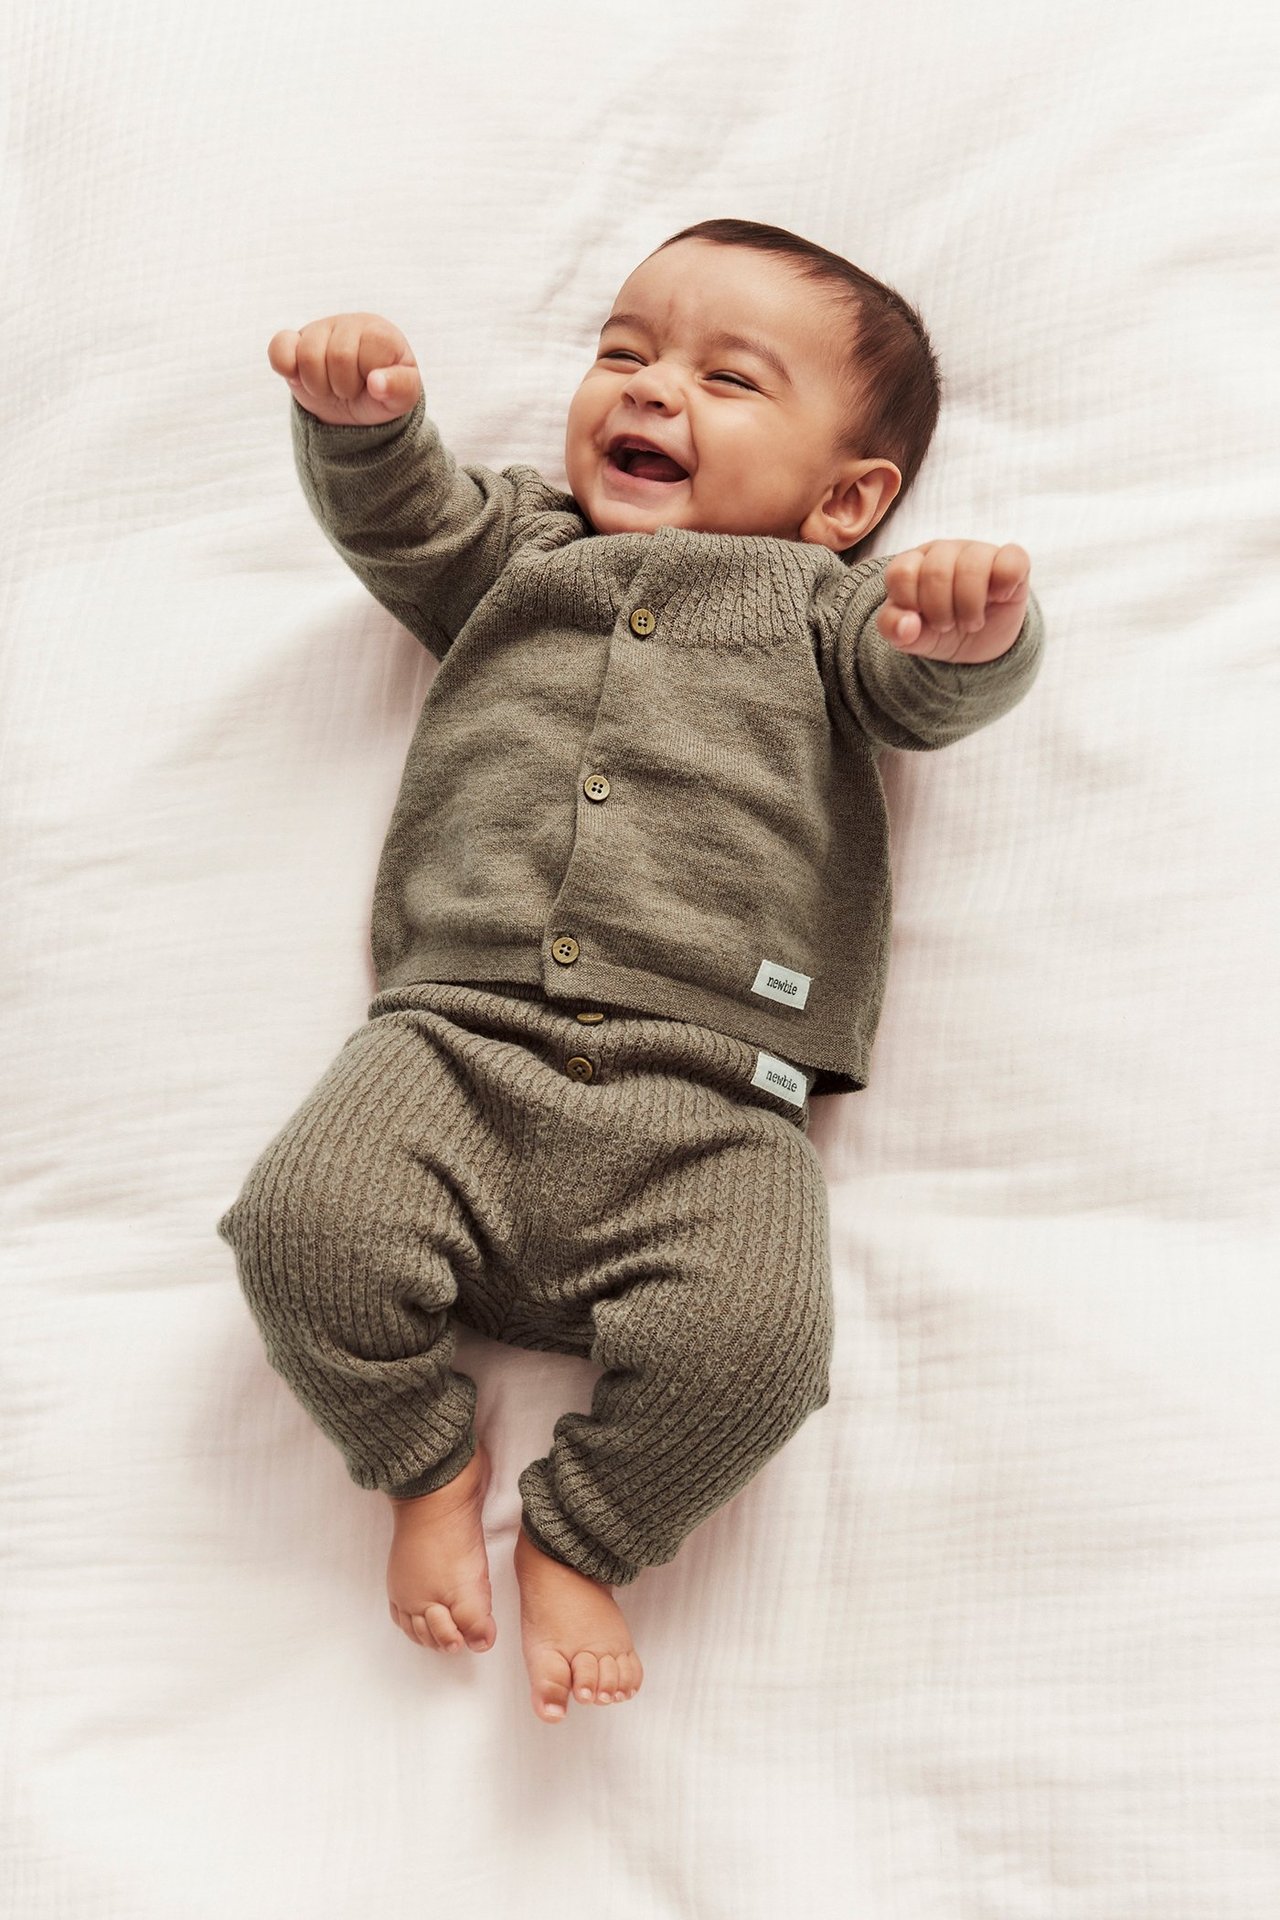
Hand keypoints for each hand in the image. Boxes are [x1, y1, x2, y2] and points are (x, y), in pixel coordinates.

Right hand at [267, 313, 422, 426]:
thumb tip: (377, 383)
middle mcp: (349, 323)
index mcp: (380, 332)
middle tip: (349, 390)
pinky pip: (279, 348)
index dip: (369, 378)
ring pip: (307, 356)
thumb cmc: (383, 391)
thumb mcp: (403, 396)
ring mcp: (319, 329)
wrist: (357, 398)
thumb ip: (400, 388)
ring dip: (318, 386)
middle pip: (337, 356)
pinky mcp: (293, 341)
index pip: (370, 350)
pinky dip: (286, 368)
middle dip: (343, 386)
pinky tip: (300, 378)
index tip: (373, 384)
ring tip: (330, 386)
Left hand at [875, 541, 1031, 662]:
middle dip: (940, 611)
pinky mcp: (1012, 560)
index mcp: (913, 563)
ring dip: (969, 606)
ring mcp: (979, 551)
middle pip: (936, 571)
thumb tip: (907, 626)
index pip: (901, 572)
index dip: (909, 604)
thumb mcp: (910, 635)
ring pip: (973, 565)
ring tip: (971, 622)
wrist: (978, 641)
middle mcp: (944, 551)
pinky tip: (998, 599)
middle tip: (947, 625)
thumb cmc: (938, 629)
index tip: (920, 621)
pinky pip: (1011, 561)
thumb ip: (894, 628)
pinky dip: (1004, 586)